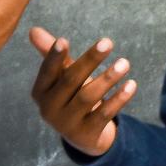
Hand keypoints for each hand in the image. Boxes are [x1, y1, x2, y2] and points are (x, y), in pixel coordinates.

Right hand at [28, 26, 138, 156]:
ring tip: (124, 63)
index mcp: (40, 92)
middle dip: (89, 60)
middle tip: (108, 42)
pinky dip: (118, 99)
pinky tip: (131, 84)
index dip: (54, 57)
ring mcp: (67, 124)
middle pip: (70, 81)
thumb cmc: (70, 96)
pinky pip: (104, 114)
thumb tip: (34, 30)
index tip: (64, 40)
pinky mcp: (87, 134)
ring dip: (107, 79)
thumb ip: (53, 55)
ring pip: (88, 97)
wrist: (82, 135)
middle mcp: (49, 109)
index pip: (47, 72)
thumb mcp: (62, 77)